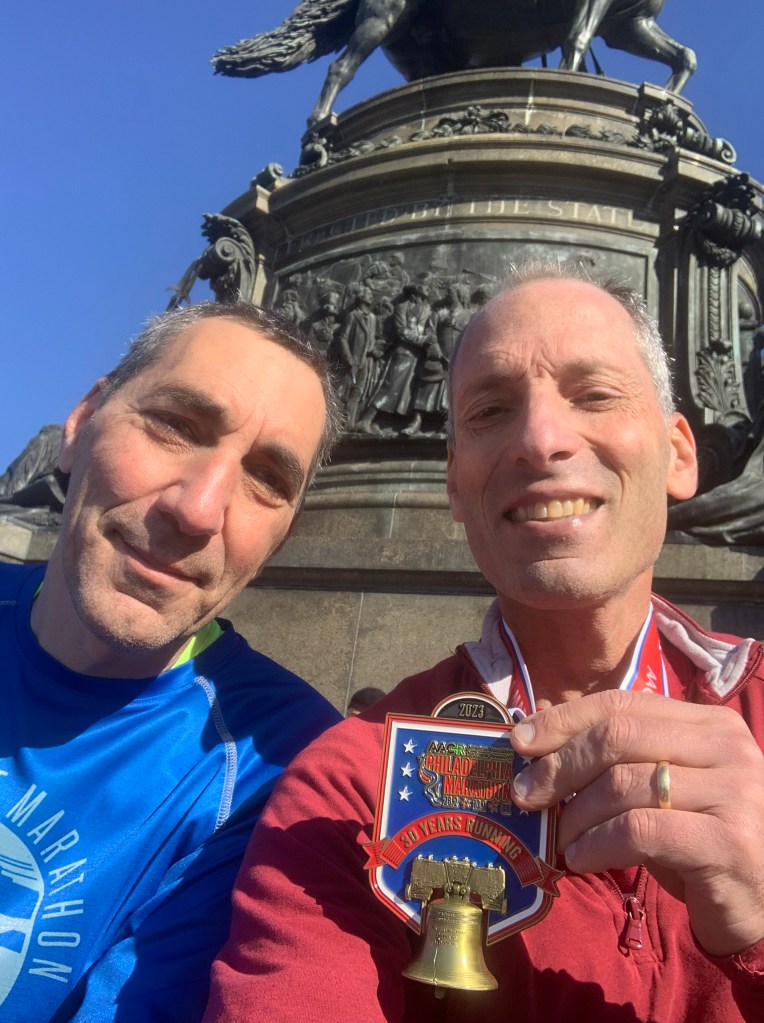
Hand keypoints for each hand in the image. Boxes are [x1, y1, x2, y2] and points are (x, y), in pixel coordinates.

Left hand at [509, 690, 763, 956]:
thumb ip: (620, 759)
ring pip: (623, 785)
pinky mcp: (729, 843)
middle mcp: (727, 747)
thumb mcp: (663, 787)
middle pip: (617, 738)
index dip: (564, 720)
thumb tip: (536, 741)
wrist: (763, 902)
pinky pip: (639, 831)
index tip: (520, 742)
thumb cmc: (700, 840)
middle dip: (559, 765)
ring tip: (559, 839)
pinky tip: (580, 859)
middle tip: (524, 793)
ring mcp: (734, 793)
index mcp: (709, 722)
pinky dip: (597, 844)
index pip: (621, 704)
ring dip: (575, 814)